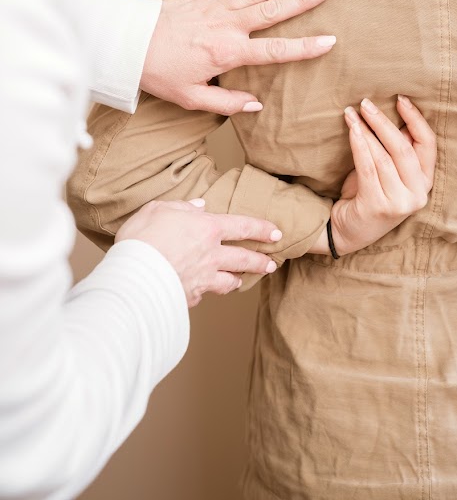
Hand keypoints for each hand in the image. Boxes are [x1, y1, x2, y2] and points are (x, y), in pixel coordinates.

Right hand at [115, 198, 282, 307]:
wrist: (131, 278)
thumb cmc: (142, 239)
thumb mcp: (159, 209)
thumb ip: (181, 206)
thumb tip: (198, 206)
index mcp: (207, 229)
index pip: (243, 226)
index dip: (262, 229)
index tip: (276, 233)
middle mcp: (211, 256)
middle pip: (244, 259)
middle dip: (260, 261)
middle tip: (271, 263)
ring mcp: (203, 280)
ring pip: (229, 281)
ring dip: (237, 279)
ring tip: (240, 280)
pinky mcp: (190, 298)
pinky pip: (203, 295)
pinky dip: (205, 292)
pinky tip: (203, 292)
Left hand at [141, 0, 335, 114]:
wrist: (128, 46)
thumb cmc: (159, 74)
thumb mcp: (192, 98)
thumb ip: (227, 102)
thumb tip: (256, 105)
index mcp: (229, 53)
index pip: (275, 51)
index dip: (305, 47)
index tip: (329, 41)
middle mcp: (227, 26)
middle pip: (272, 11)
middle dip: (302, 0)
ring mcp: (214, 7)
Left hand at [311, 97, 435, 255]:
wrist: (348, 230)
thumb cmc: (369, 193)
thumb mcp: (389, 170)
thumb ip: (397, 148)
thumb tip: (396, 109)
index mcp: (426, 182)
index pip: (428, 144)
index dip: (416, 119)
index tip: (400, 99)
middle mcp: (418, 194)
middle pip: (404, 149)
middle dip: (384, 122)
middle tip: (366, 103)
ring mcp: (399, 203)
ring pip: (384, 158)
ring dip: (367, 131)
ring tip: (352, 113)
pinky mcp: (378, 206)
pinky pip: (368, 168)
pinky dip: (359, 145)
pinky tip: (352, 130)